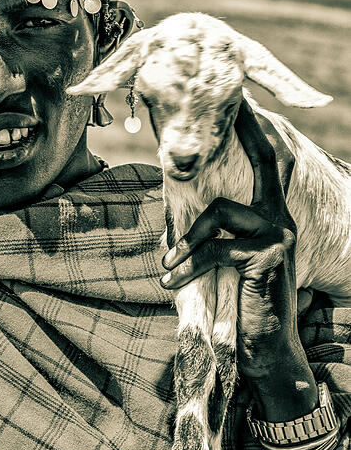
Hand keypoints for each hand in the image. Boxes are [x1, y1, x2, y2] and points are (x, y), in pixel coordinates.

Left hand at [160, 101, 305, 382]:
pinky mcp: (267, 257)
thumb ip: (220, 232)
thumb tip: (186, 209)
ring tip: (167, 267)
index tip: (243, 102)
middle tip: (235, 103)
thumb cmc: (243, 302)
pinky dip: (187, 265)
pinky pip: (214, 249)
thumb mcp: (230, 260)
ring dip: (186, 243)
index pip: (269, 164)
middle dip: (248, 129)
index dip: (257, 131)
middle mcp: (282, 219)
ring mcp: (279, 236)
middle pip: (267, 160)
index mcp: (273, 216)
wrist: (267, 348)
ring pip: (219, 213)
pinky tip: (170, 282)